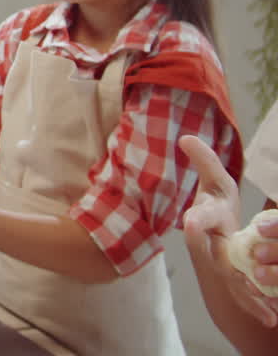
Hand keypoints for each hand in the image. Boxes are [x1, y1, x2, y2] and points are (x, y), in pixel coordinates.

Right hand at [180, 135, 277, 327]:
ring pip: (235, 284)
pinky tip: (272, 317)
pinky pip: (247, 296)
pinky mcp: (237, 281)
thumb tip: (186, 138)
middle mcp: (210, 247)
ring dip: (249, 296)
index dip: (195, 222)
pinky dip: (258, 307)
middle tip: (238, 278)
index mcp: (204, 220)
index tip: (191, 224)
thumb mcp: (215, 180)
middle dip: (228, 269)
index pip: (197, 222)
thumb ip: (203, 161)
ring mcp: (223, 267)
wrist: (217, 240)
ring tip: (266, 308)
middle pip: (218, 260)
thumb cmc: (218, 206)